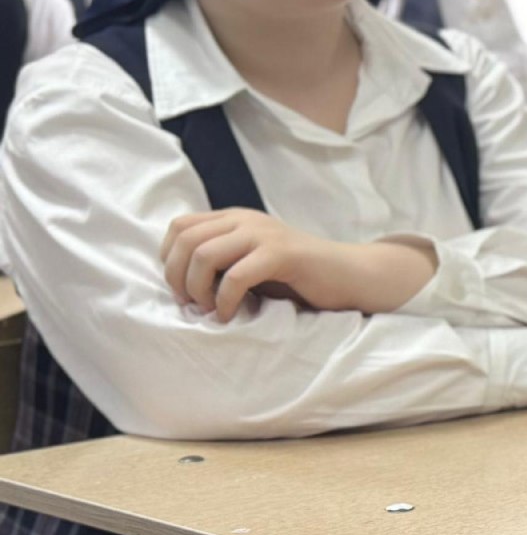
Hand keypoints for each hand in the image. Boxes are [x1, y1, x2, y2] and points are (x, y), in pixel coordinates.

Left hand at [162, 211, 435, 320]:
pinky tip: (231, 315)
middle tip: (192, 305)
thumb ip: (222, 259)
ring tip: (210, 310)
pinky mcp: (282, 254)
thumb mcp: (252, 261)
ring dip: (198, 290)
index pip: (180, 227)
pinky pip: (236, 276)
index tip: (181, 289)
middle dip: (177, 278)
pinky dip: (224, 301)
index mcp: (235, 218)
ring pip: (204, 255)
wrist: (349, 275)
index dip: (168, 260)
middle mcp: (246, 220)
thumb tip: (181, 281)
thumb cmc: (299, 276)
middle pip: (186, 240)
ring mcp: (264, 234)